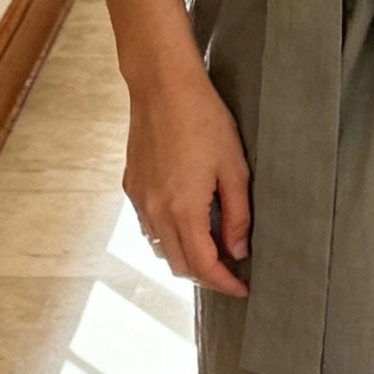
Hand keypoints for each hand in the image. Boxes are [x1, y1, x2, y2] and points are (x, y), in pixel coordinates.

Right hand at [124, 64, 250, 297]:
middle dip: (206, 275)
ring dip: (185, 255)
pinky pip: (149, 225)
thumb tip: (238, 251)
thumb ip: (237, 215)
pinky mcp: (132, 185)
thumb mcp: (234, 168)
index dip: (224, 283)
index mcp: (183, 209)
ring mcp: (140, 199)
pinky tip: (188, 220)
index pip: (203, 266)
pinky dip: (168, 234)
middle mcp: (155, 211)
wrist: (161, 85)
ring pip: (160, 247)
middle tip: (231, 269)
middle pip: (179, 265)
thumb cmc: (202, 119)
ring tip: (212, 246)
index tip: (242, 288)